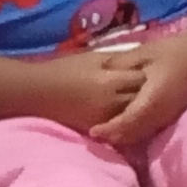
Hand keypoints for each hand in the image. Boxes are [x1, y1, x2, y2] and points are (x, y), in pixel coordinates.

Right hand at [32, 45, 154, 132]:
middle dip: (147, 91)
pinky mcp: (96, 128)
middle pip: (142, 98)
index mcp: (110, 81)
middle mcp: (110, 102)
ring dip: (138, 106)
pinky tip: (125, 110)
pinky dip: (125, 118)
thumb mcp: (93, 57)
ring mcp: (104, 118)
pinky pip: (119, 124)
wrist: (36, 92)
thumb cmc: (63, 70)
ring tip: (140, 98)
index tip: (150, 69)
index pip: (143, 79)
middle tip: (150, 84)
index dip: (148, 73)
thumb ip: (119, 59)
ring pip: (133, 114)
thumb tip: (141, 59)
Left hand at [94, 30, 186, 150]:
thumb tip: (100, 74)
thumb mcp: (144, 52)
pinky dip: (137, 131)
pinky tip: (127, 125)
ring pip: (143, 134)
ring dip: (126, 136)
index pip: (127, 122)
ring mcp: (170, 115)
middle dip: (115, 137)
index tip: (93, 131)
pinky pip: (151, 129)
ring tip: (108, 133)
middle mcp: (162, 112)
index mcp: (153, 98)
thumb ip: (121, 65)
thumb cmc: (176, 50)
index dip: (110, 129)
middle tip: (96, 134)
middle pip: (134, 134)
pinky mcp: (174, 114)